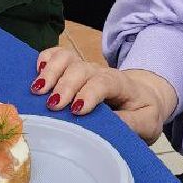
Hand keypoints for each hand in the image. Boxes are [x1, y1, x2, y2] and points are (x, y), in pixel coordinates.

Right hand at [30, 46, 177, 143]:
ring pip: (66, 59)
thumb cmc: (143, 112)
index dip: (89, 93)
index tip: (77, 110)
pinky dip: (44, 60)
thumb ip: (132, 124)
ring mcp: (84, 68)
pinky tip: (35, 75)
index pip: (104, 82)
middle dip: (65, 86)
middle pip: (80, 69)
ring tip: (37, 91)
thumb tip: (111, 127)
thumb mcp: (147, 123)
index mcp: (121, 84)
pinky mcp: (72, 69)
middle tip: (52, 106)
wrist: (144, 95)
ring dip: (50, 72)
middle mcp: (100, 71)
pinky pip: (56, 55)